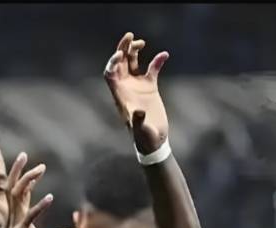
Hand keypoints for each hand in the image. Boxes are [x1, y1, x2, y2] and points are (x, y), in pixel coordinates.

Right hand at [0, 152, 53, 227]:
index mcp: (18, 216)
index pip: (19, 192)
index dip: (26, 178)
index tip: (35, 166)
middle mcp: (15, 216)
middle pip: (13, 187)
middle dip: (18, 170)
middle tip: (24, 154)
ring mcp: (16, 223)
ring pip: (17, 195)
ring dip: (27, 180)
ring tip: (39, 169)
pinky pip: (29, 216)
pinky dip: (39, 207)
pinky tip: (50, 197)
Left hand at [103, 32, 169, 154]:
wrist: (154, 141)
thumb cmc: (144, 138)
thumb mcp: (141, 131)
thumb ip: (138, 121)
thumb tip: (138, 112)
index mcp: (120, 95)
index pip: (110, 74)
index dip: (112, 62)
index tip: (120, 53)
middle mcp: (126, 88)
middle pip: (119, 64)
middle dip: (122, 49)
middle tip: (130, 37)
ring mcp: (137, 86)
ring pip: (133, 63)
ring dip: (134, 51)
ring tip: (141, 43)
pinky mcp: (150, 87)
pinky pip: (152, 69)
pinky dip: (157, 61)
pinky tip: (165, 55)